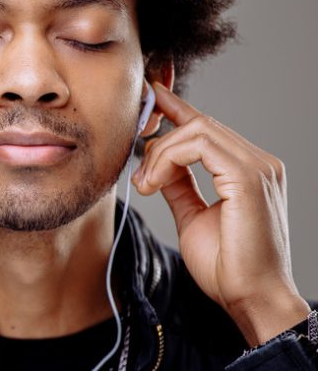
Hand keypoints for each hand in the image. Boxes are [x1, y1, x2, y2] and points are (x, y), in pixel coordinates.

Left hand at [133, 83, 308, 345]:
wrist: (250, 298)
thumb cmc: (227, 266)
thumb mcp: (193, 216)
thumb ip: (180, 186)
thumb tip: (159, 165)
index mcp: (247, 170)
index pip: (209, 127)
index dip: (177, 109)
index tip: (150, 97)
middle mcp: (257, 162)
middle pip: (199, 124)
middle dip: (159, 139)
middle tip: (139, 175)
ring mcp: (257, 167)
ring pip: (197, 130)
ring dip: (160, 154)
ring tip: (146, 184)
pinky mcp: (249, 178)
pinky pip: (201, 146)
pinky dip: (169, 159)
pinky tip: (155, 182)